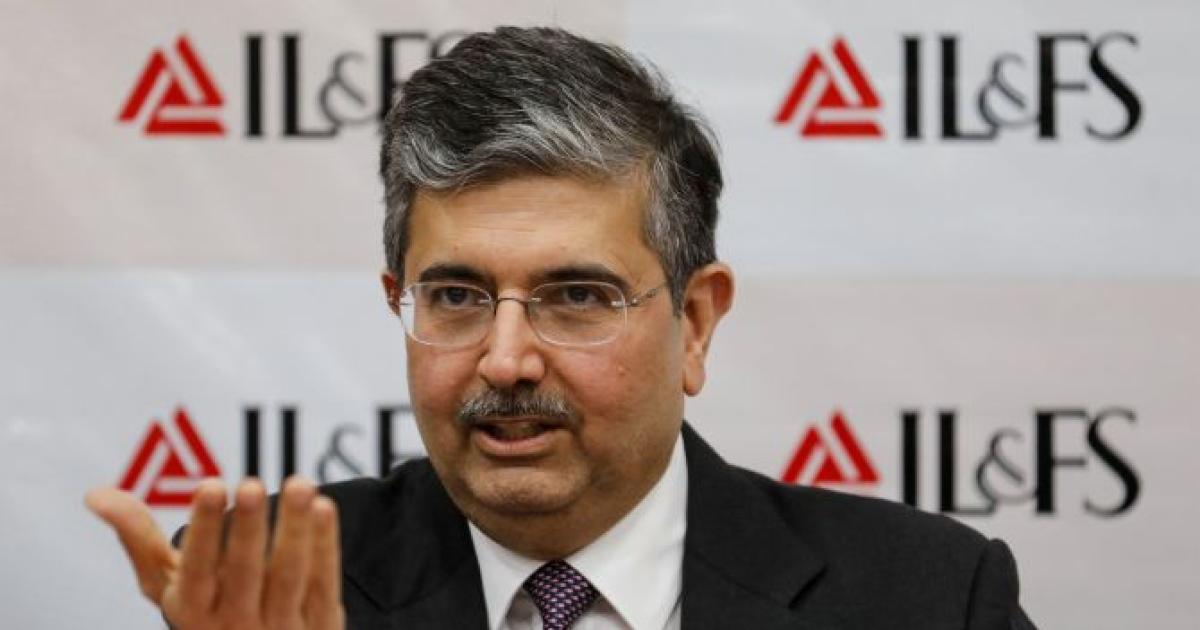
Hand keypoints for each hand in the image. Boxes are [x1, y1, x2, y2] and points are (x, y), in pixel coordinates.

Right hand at [85, 477, 344, 629]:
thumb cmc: (208, 611)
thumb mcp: (168, 584)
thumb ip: (137, 539)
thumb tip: (95, 495)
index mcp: (193, 611)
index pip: (196, 570)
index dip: (204, 529)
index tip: (210, 484)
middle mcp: (235, 622)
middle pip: (244, 573)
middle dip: (247, 529)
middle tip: (252, 483)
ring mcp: (280, 627)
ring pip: (289, 576)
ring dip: (296, 530)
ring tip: (301, 484)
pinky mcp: (320, 626)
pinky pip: (322, 582)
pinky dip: (325, 545)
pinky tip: (325, 508)